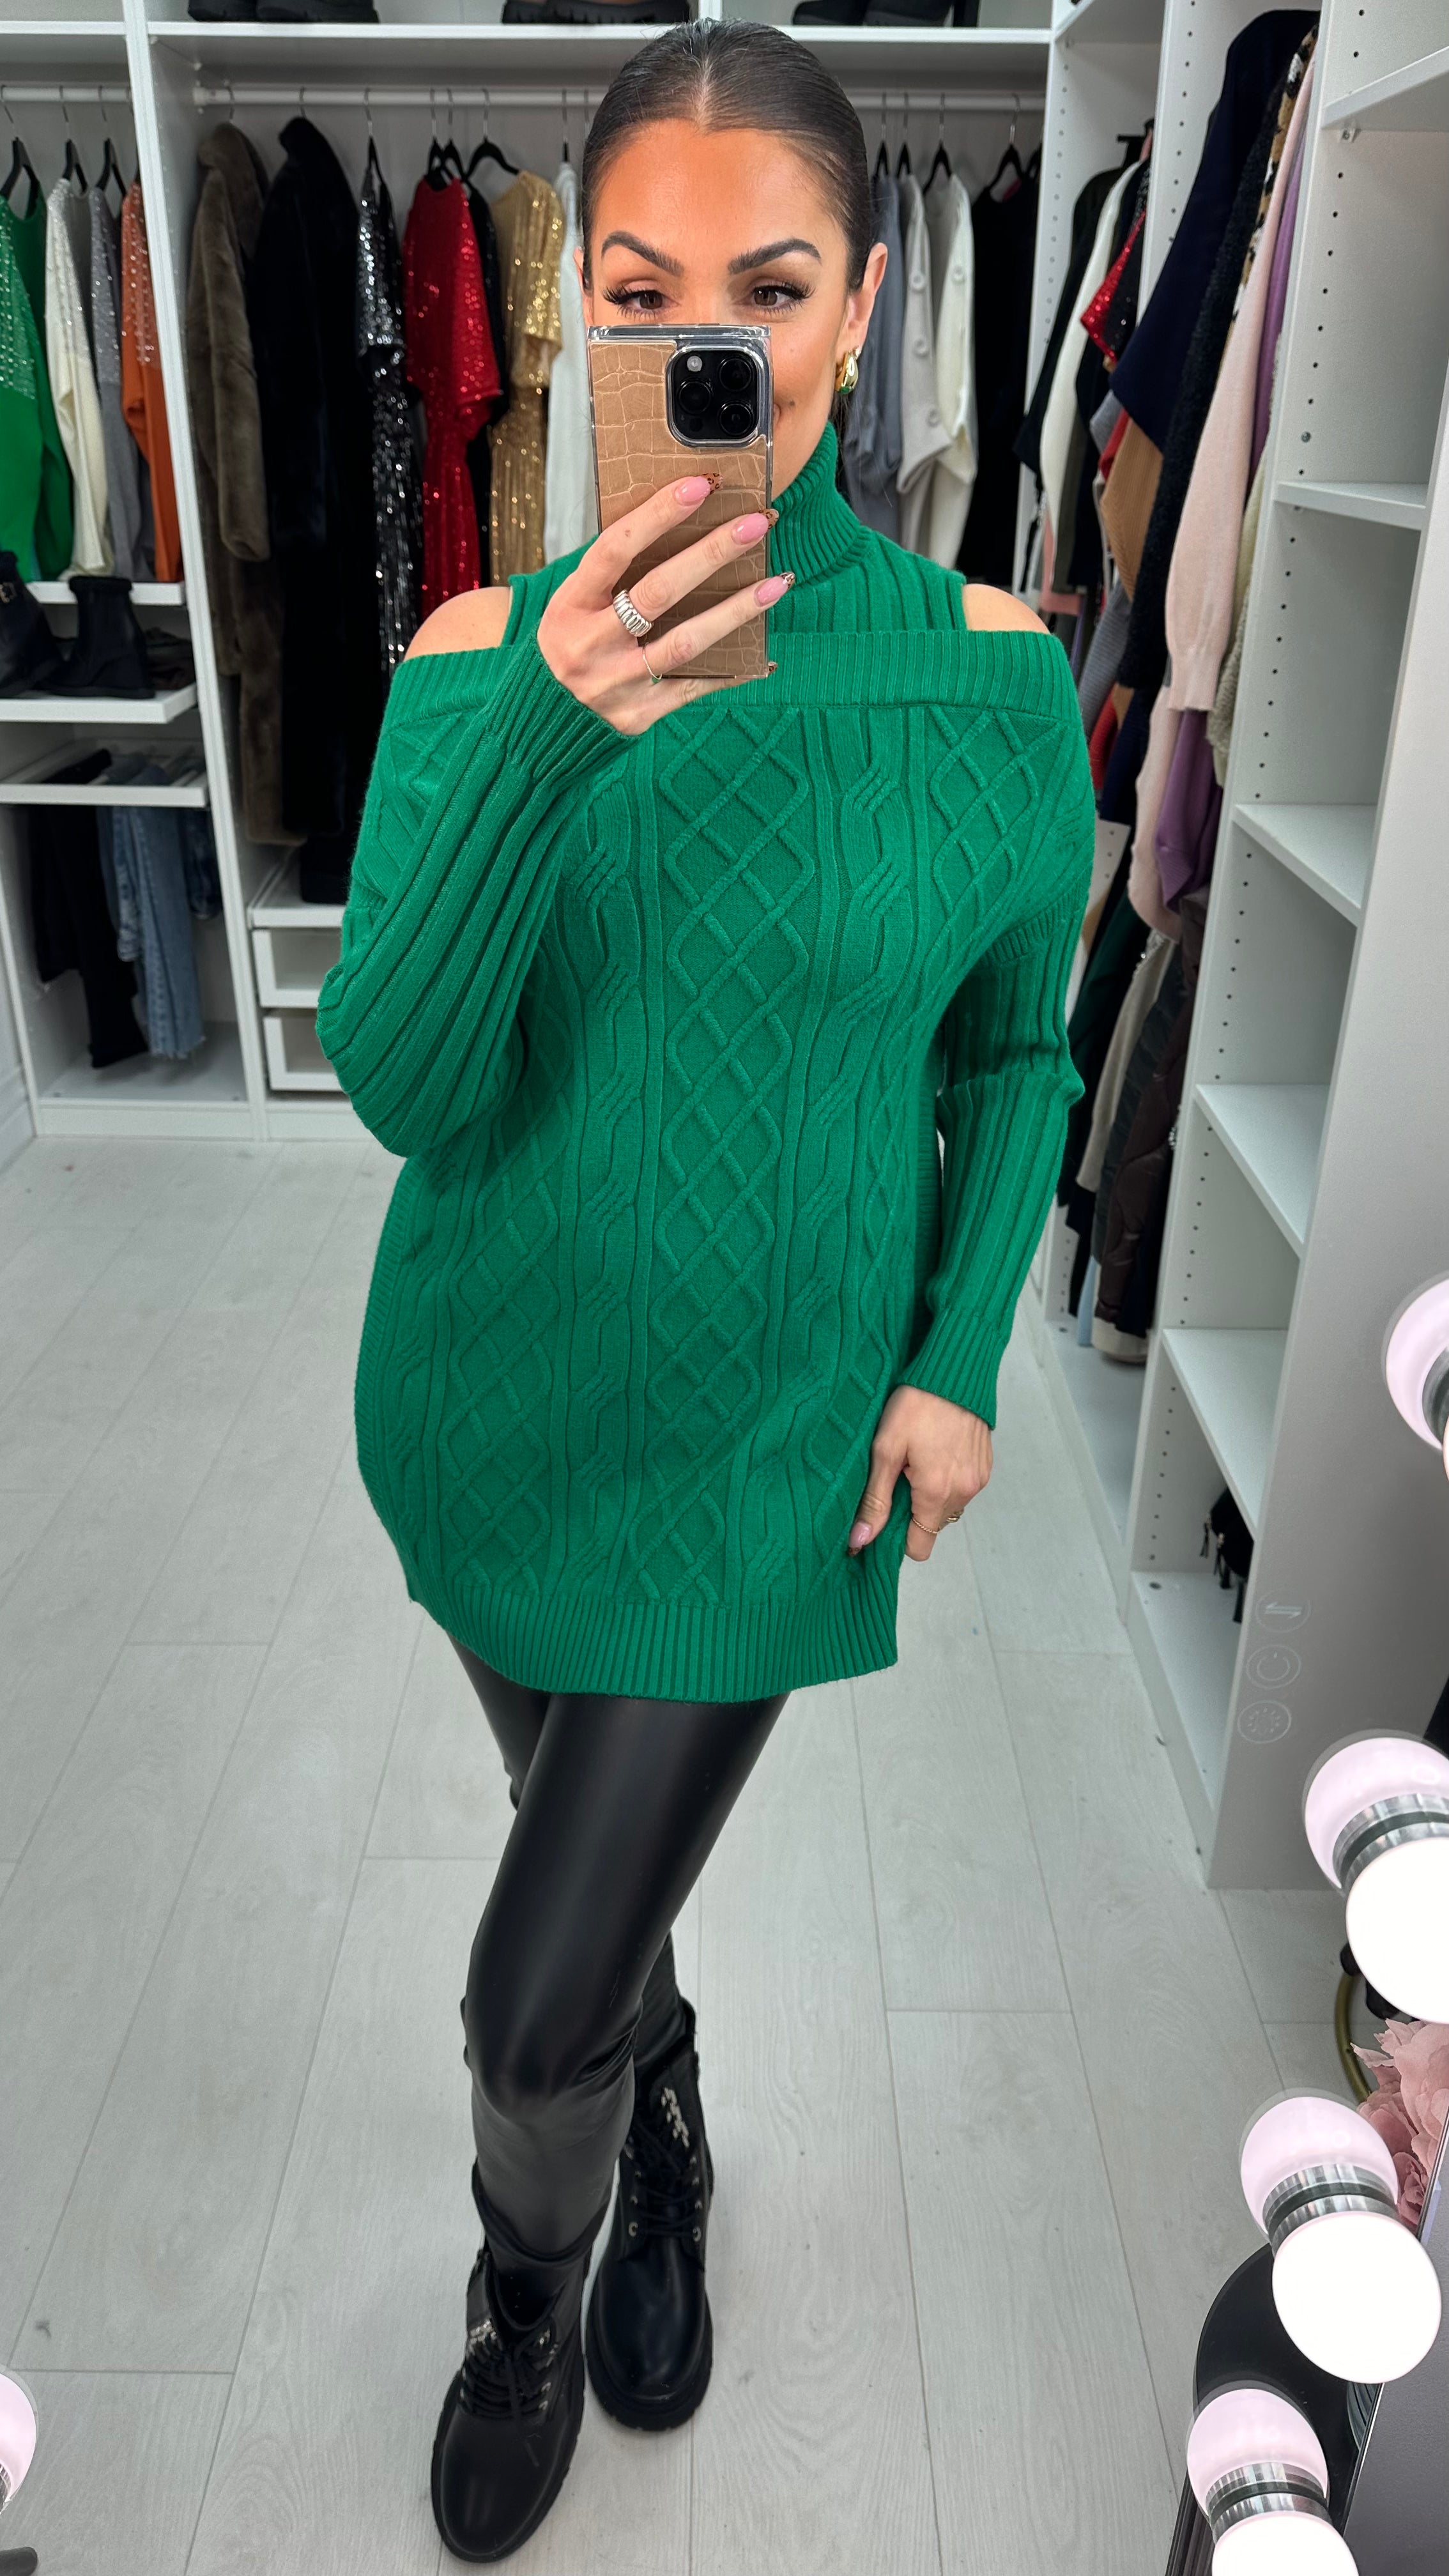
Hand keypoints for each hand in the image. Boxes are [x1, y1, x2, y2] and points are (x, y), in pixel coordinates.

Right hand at [536, 473, 790, 736]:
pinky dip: (729, 670)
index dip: (657, 515)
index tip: (700, 486)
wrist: (545, 718)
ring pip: (685, 642)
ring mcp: (615, 683)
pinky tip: (761, 655)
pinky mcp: (638, 714)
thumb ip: (615, 573)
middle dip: (711, 553)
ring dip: (735, 611)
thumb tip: (678, 523)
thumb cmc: (572, 642)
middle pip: (658, 592)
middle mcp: (590, 644)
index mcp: (571, 605)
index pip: (615, 549)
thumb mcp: (574, 603)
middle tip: (755, 524)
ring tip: (775, 583)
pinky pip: (693, 687)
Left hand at [846, 1386, 992, 1563]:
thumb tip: (859, 1541)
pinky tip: (935, 1452)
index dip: (898, 1537)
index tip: (885, 1512)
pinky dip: (947, 1480)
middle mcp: (963, 1492)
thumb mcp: (885, 1450)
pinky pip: (962, 1489)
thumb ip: (874, 1500)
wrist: (955, 1370)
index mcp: (936, 1493)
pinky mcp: (986, 1466)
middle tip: (898, 1476)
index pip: (919, 1547)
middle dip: (913, 1512)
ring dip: (930, 1495)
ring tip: (917, 1460)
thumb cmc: (916, 1404)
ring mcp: (978, 1480)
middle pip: (932, 1527)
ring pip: (947, 1508)